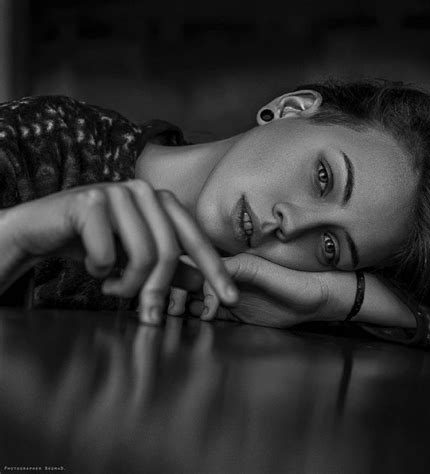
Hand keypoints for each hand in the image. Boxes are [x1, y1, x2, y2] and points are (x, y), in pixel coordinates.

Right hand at [0, 180, 237, 321]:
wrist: (43, 229)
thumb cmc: (95, 243)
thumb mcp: (137, 258)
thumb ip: (171, 267)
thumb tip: (203, 281)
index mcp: (162, 202)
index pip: (196, 239)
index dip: (215, 271)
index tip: (232, 300)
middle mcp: (145, 191)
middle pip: (169, 252)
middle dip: (158, 290)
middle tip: (149, 315)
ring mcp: (117, 192)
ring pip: (142, 255)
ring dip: (127, 284)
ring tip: (114, 286)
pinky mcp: (90, 201)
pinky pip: (108, 254)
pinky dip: (100, 271)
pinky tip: (92, 266)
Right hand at [169, 253, 351, 327]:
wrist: (319, 300)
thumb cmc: (296, 282)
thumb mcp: (266, 273)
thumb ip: (239, 270)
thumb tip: (210, 278)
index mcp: (231, 265)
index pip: (198, 268)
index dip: (185, 281)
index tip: (189, 302)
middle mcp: (226, 279)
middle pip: (192, 283)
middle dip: (177, 294)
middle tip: (173, 311)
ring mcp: (230, 296)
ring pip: (197, 299)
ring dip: (185, 307)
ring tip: (177, 318)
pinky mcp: (236, 313)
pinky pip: (211, 315)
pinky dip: (199, 320)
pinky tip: (194, 326)